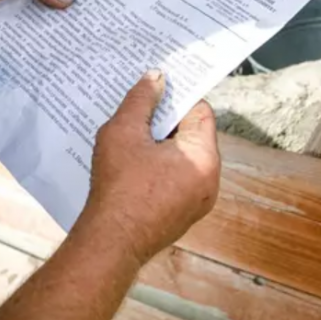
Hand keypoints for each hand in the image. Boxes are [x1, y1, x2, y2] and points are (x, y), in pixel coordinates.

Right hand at [75, 71, 220, 267]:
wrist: (111, 242)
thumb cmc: (119, 185)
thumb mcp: (124, 132)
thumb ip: (142, 100)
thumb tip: (156, 77)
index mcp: (203, 157)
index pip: (200, 112)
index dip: (178, 95)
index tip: (157, 87)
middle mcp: (209, 180)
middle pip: (193, 135)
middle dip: (166, 120)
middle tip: (140, 108)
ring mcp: (197, 201)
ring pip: (183, 159)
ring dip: (160, 145)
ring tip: (132, 134)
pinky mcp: (182, 215)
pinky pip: (176, 180)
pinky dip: (159, 167)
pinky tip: (132, 163)